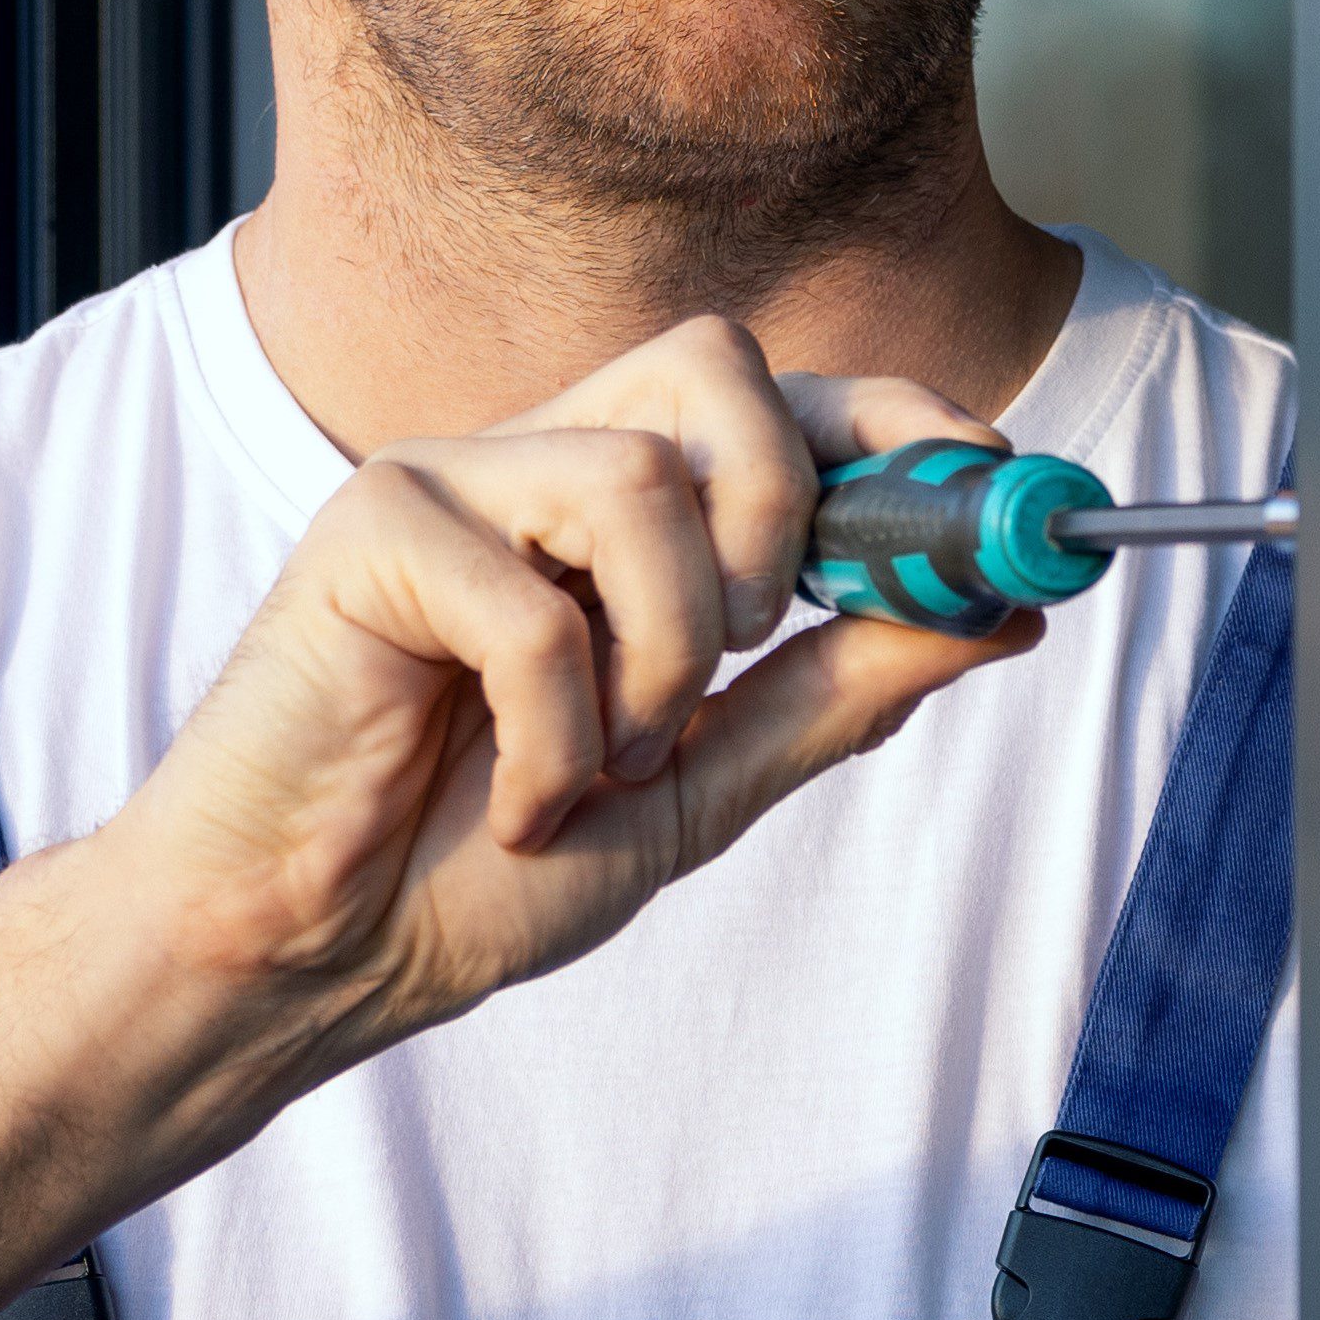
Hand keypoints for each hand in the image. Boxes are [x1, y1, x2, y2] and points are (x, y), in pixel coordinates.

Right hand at [72, 312, 1037, 1077]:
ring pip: (639, 480)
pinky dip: (554, 737)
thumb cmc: (476, 866)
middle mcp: (537, 465)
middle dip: (783, 511)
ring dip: (659, 659)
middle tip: (751, 644)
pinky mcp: (365, 529)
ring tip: (601, 763)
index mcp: (621, 511)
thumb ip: (838, 691)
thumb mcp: (704, 785)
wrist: (316, 955)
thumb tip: (1003, 612)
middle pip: (716, 365)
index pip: (783, 399)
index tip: (989, 475)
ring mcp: (449, 483)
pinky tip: (513, 802)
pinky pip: (530, 603)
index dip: (898, 418)